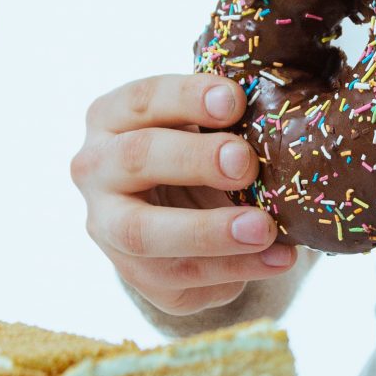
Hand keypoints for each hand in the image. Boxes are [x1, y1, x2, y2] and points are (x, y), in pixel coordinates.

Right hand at [73, 74, 294, 315]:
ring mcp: (106, 227)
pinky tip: (278, 258)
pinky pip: (179, 277)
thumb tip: (280, 116)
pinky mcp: (135, 274)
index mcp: (110, 118)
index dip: (186, 98)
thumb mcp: (204, 125)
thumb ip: (228, 117)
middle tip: (246, 165)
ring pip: (144, 233)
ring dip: (210, 233)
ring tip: (265, 230)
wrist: (184, 215)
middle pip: (135, 159)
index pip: (141, 99)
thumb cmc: (200, 149)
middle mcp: (95, 169)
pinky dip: (235, 268)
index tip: (235, 101)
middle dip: (193, 160)